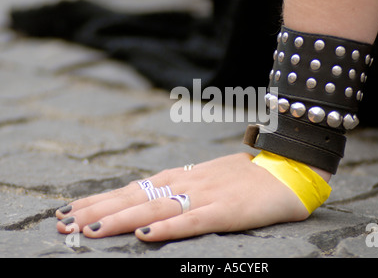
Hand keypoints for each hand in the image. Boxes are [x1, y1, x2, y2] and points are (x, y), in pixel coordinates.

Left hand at [56, 153, 309, 241]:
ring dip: (122, 219)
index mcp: (181, 176)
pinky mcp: (226, 211)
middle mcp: (186, 183)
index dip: (101, 200)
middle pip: (135, 198)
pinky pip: (193, 221)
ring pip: (156, 208)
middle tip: (64, 223)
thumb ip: (179, 187)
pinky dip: (169, 228)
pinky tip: (146, 236)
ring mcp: (205, 196)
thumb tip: (151, 198)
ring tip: (90, 230)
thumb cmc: (244, 177)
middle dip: (98, 210)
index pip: (132, 189)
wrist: (285, 169)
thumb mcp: (206, 177)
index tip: (72, 211)